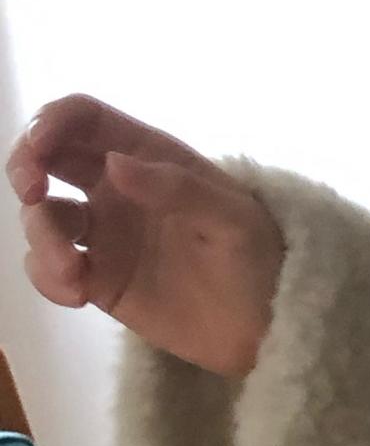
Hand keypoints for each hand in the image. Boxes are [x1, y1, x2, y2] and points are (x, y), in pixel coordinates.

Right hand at [7, 92, 281, 377]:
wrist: (268, 327)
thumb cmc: (260, 259)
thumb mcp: (233, 219)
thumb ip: (179, 189)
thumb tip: (115, 164)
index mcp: (149, 157)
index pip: (84, 119)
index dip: (52, 122)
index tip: (40, 148)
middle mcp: (117, 188)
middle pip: (47, 158)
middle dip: (25, 166)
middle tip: (33, 191)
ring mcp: (105, 234)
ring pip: (43, 217)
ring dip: (42, 237)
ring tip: (74, 274)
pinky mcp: (98, 279)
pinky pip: (50, 268)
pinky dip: (48, 278)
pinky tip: (76, 295)